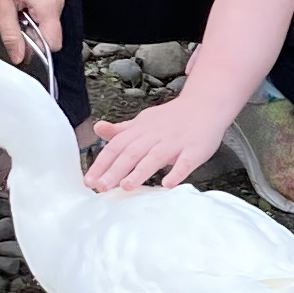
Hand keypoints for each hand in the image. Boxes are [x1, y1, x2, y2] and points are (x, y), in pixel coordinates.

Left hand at [0, 0, 66, 66]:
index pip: (53, 43)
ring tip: (15, 6)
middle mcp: (58, 0)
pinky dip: (34, 10)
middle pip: (51, 33)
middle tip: (14, 18)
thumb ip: (11, 33)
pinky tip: (21, 0)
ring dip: (31, 20)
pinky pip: (47, 9)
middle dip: (32, 32)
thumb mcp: (2, 4)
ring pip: (48, 21)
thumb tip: (18, 56)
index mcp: (48, 6)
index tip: (22, 41)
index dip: (37, 47)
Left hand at [84, 92, 233, 193]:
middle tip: (101, 187)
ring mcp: (175, 142)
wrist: (205, 105)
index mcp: (140, 130)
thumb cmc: (171, 119)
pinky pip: (185, 162)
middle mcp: (155, 135)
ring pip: (155, 157)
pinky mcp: (194, 149)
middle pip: (132, 153)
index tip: (89, 181)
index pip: (116, 147)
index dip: (102, 164)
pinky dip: (177, 172)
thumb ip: (121, 130)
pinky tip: (168, 184)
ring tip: (127, 187)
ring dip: (141, 172)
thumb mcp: (143, 121)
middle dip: (115, 170)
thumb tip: (97, 128)